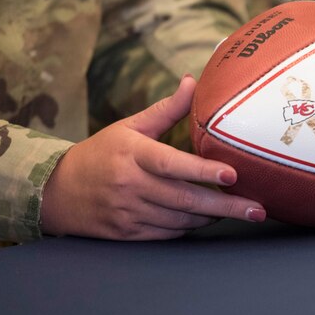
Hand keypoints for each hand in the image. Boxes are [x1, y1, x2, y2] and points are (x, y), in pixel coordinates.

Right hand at [40, 75, 265, 239]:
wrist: (56, 191)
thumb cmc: (101, 153)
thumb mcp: (130, 127)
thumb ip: (166, 110)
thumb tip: (192, 80)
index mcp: (132, 154)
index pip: (172, 164)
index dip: (203, 171)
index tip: (232, 174)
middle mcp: (130, 185)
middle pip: (185, 199)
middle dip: (225, 206)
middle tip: (257, 209)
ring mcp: (128, 212)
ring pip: (180, 220)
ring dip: (211, 216)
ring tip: (241, 211)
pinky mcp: (127, 234)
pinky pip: (168, 234)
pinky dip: (190, 227)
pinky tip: (208, 219)